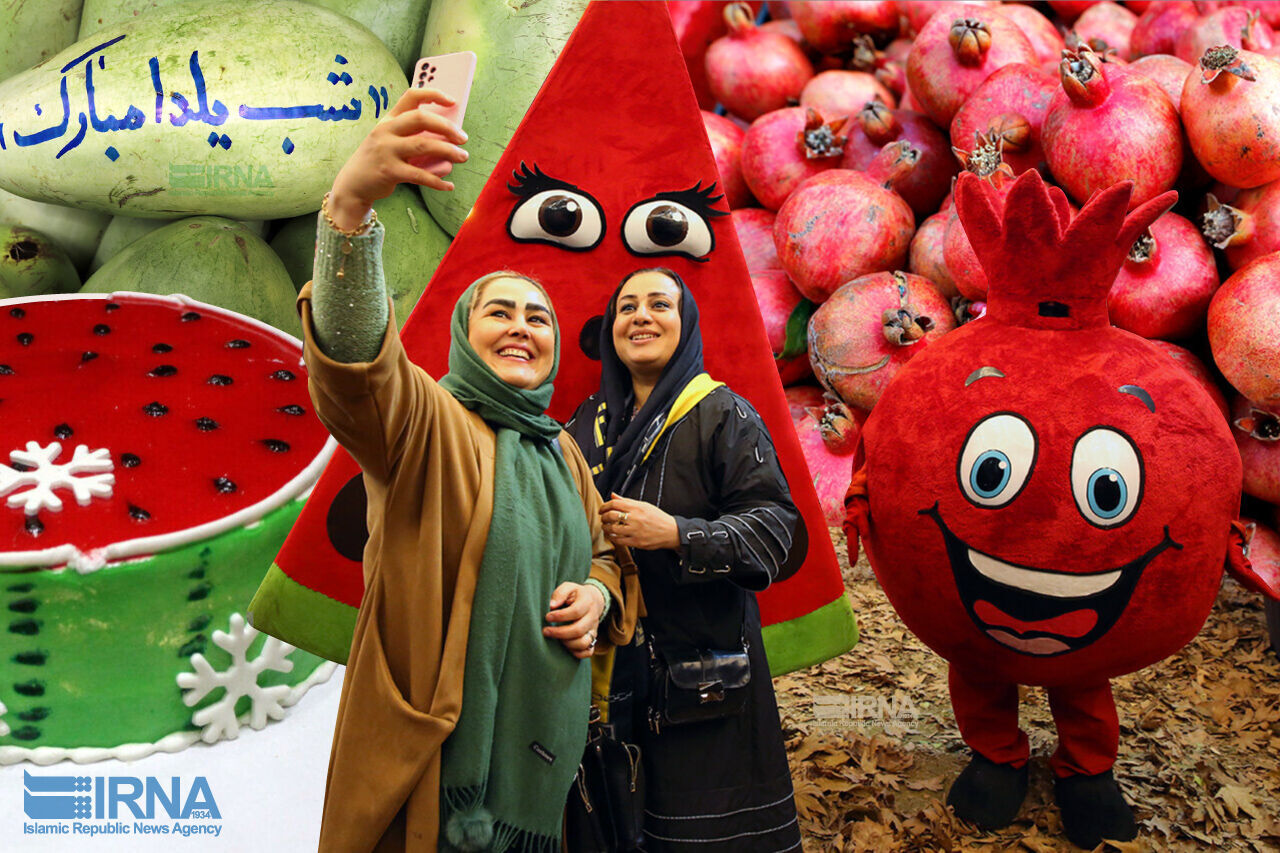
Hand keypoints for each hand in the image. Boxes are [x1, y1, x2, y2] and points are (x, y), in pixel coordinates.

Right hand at [327, 87, 469, 229]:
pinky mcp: (389, 171)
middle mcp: (386, 130)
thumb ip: (414, 136)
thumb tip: (449, 138)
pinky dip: (438, 181)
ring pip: (424, 145)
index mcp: (389, 119)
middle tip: (463, 138)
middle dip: (447, 127)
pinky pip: (420, 175)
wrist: (354, 184)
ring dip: (449, 151)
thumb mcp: (391, 141)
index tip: (453, 101)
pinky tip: (449, 186)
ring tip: (463, 157)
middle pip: (421, 118)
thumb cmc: (381, 160)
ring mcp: (386, 150)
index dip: (434, 94)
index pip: (411, 96)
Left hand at [543, 581, 606, 658]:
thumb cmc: (575, 595)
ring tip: (555, 639)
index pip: (576, 611)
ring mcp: (593, 629)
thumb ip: (560, 593)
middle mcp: (592, 617)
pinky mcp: (593, 639)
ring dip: (567, 643)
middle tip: (545, 631)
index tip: (547, 617)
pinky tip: (565, 646)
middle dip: (559, 633)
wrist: (592, 600)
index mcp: (587, 602)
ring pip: (584, 643)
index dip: (560, 616)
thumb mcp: (568, 587)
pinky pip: (588, 651)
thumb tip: (552, 605)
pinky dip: (577, 653)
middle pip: (579, 629)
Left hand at [600, 494, 679, 550]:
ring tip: (606, 527)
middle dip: (604, 517)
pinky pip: (619, 540)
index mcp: (637, 508)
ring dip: (606, 528)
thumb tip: (613, 495)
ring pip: (613, 529)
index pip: (614, 504)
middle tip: (603, 519)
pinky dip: (612, 538)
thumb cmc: (657, 517)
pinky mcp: (636, 542)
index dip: (605, 506)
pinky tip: (612, 535)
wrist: (671, 531)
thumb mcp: (643, 505)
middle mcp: (635, 518)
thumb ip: (626, 501)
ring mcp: (635, 531)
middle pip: (611, 516)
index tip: (602, 510)